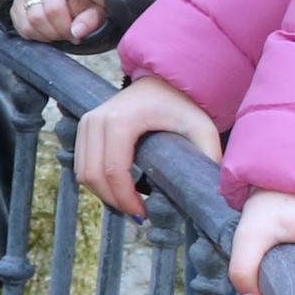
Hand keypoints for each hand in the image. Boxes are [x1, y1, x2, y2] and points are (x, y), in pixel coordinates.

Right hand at [74, 73, 220, 219]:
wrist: (163, 80)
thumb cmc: (182, 104)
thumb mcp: (202, 128)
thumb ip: (208, 156)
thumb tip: (213, 193)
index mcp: (121, 121)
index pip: (113, 170)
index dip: (125, 198)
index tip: (144, 213)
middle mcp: (97, 120)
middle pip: (92, 174)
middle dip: (113, 200)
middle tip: (137, 213)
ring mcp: (87, 122)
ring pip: (82, 171)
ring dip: (102, 192)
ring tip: (128, 202)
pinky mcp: (84, 126)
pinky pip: (81, 163)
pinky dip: (96, 181)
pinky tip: (118, 187)